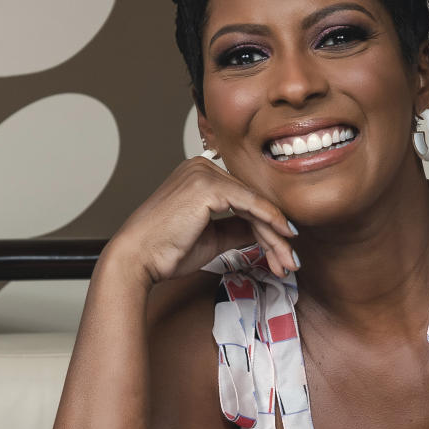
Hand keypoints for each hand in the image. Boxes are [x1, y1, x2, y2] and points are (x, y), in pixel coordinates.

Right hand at [105, 157, 297, 285]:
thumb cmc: (166, 251)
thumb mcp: (212, 238)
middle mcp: (201, 167)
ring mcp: (203, 173)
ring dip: (276, 235)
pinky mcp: (207, 186)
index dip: (267, 226)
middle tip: (290, 261)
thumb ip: (239, 229)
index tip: (284, 251)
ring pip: (254, 204)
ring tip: (288, 261)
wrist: (138, 260)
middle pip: (252, 201)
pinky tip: (285, 238)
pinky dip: (270, 221)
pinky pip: (250, 204)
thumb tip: (267, 232)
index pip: (244, 199)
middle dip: (275, 234)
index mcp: (199, 175)